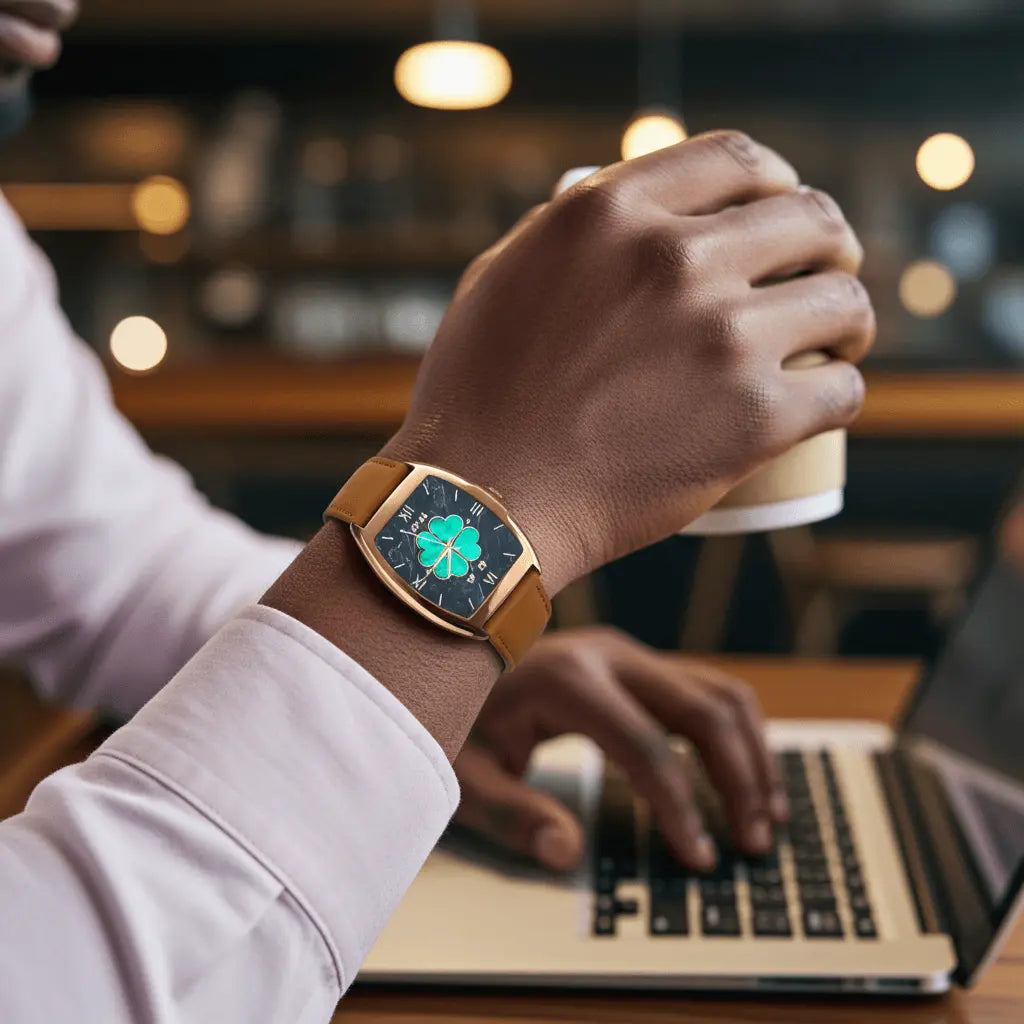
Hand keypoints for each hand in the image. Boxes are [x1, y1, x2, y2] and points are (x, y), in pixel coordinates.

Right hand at [383, 131, 873, 592]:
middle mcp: (673, 259)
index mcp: (609, 212)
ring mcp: (721, 339)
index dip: (778, 180)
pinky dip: (844, 392)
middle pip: (810, 220)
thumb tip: (627, 215)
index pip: (739, 158)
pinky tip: (827, 398)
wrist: (482, 505)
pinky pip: (844, 390)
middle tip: (824, 277)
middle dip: (829, 246)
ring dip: (852, 319)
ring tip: (838, 343)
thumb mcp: (501, 278)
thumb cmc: (478, 399)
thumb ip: (564, 232)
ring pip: (845, 302)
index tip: (783, 210)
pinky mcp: (754, 420)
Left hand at [453, 627, 786, 871]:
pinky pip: (707, 690)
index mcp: (567, 679)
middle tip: (754, 844)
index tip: (700, 859)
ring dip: (752, 753)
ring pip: (718, 691)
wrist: (452, 652)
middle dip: (739, 780)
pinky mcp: (638, 662)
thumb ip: (511, 813)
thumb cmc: (458, 719)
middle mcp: (608, 654)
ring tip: (767, 818)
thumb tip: (566, 854)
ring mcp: (628, 653)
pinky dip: (739, 734)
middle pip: (702, 709)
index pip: (645, 746)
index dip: (680, 806)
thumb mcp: (464, 771)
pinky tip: (747, 781)